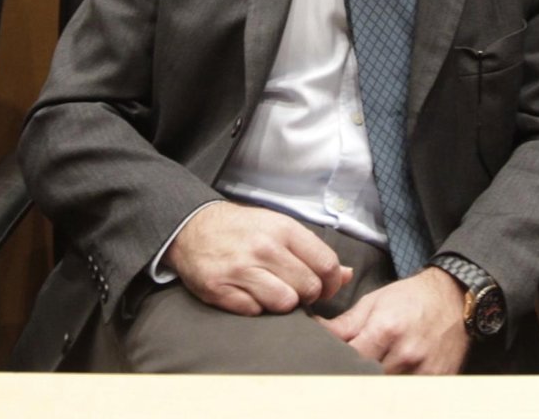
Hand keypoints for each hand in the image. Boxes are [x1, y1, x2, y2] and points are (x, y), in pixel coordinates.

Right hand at [162, 202, 351, 315]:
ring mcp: (240, 268)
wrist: (191, 226)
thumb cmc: (241, 229)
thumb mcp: (278, 227)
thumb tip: (347, 275)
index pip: (327, 265)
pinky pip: (254, 311)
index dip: (330, 283)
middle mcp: (263, 247)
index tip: (321, 287)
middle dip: (305, 294)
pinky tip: (246, 292)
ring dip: (280, 303)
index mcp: (282, 228)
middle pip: (309, 288)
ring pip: (285, 303)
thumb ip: (312, 250)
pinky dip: (253, 306)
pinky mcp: (220, 288)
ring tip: (269, 291)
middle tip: (292, 288)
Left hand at [319, 267, 469, 373]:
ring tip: (369, 368)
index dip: (336, 358)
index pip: (350, 356)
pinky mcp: (437, 381)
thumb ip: (345, 323)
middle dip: (353, 371)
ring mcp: (424, 371)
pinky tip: (389, 374)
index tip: (329, 355)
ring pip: (386, 387)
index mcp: (386, 330)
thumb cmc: (410, 298)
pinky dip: (395, 385)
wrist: (454, 299)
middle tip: (348, 363)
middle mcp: (406, 354)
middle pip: (367, 376)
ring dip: (374, 380)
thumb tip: (316, 331)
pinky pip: (408, 390)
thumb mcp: (373, 302)